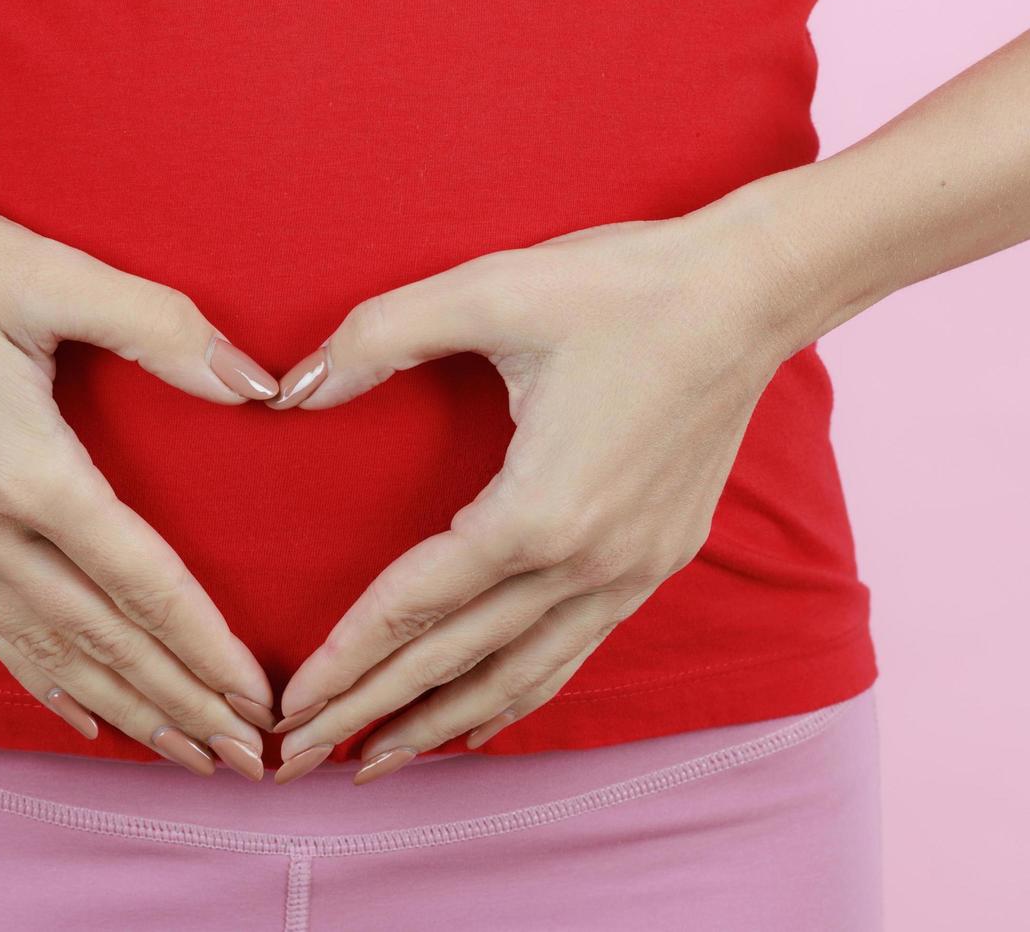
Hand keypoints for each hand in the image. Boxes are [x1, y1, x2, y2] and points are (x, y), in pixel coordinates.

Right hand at [0, 163, 279, 779]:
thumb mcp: (50, 273)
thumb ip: (163, 330)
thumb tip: (258, 385)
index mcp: (23, 469)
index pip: (139, 582)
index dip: (206, 647)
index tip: (258, 701)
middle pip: (101, 640)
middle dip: (181, 704)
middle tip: (245, 759)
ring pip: (48, 652)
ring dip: (124, 709)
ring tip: (184, 754)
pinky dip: (45, 681)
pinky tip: (82, 715)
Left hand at [272, 213, 793, 782]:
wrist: (754, 290)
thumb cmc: (623, 284)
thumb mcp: (489, 291)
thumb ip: (376, 338)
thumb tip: (290, 390)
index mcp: (540, 511)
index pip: (415, 606)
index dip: (345, 660)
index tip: (291, 709)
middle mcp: (588, 563)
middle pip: (456, 660)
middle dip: (372, 710)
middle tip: (301, 758)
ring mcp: (630, 571)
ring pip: (519, 675)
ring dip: (442, 721)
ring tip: (377, 761)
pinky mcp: (655, 561)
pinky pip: (572, 651)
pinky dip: (517, 693)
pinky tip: (483, 719)